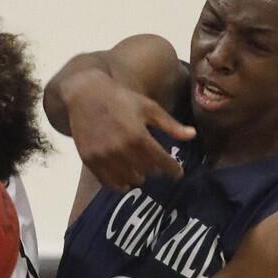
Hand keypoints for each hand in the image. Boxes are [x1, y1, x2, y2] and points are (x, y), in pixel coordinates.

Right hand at [63, 71, 193, 190]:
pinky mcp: (90, 161)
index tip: (177, 172)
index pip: (162, 162)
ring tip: (139, 169)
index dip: (173, 169)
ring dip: (138, 176)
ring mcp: (104, 157)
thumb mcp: (148, 107)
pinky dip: (120, 183)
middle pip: (147, 172)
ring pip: (129, 180)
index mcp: (138, 136)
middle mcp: (121, 150)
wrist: (85, 94)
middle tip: (155, 164)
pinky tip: (124, 178)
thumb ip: (170, 125)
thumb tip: (193, 135)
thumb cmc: (121, 98)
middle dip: (154, 169)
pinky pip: (109, 183)